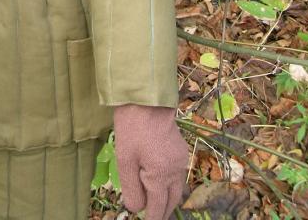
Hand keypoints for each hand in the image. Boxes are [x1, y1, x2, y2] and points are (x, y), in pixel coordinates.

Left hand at [114, 104, 187, 219]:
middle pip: (172, 202)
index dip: (152, 218)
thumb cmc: (132, 129)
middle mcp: (176, 172)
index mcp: (162, 176)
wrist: (147, 100)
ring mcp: (181, 161)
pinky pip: (178, 176)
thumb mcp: (125, 160)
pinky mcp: (181, 151)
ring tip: (154, 204)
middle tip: (151, 217)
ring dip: (167, 199)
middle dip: (162, 212)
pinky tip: (159, 182)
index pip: (158, 208)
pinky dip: (170, 185)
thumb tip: (137, 210)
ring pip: (177, 190)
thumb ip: (131, 188)